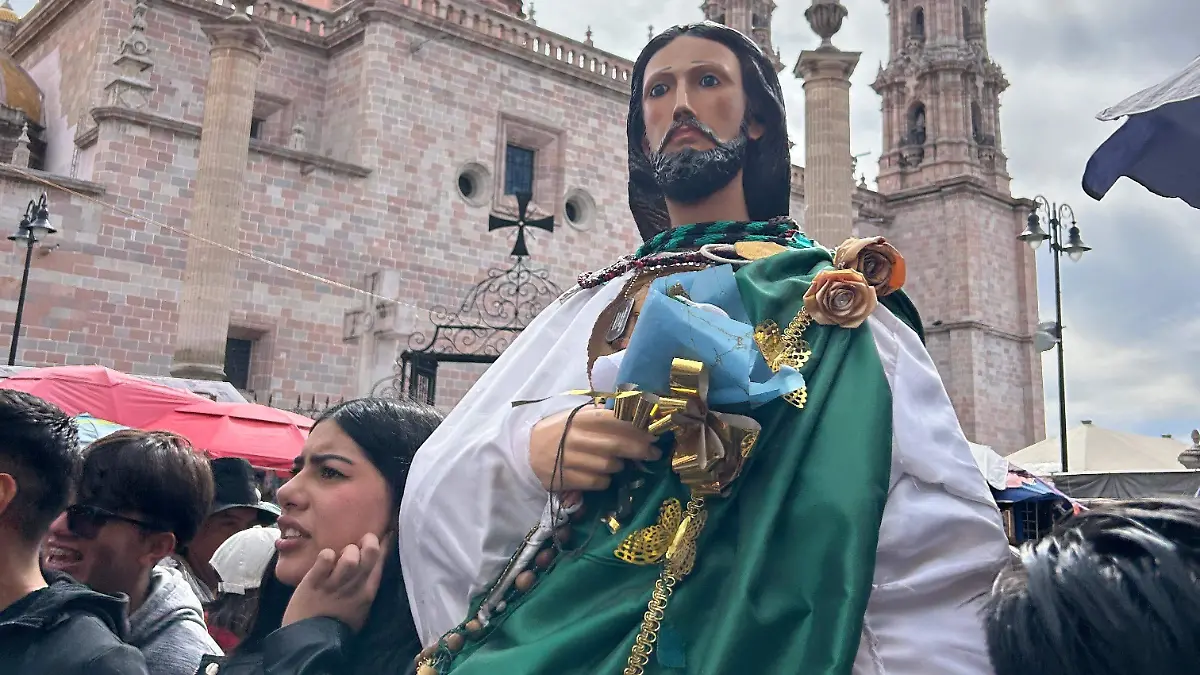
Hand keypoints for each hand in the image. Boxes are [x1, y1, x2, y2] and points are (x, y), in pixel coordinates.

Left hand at [281, 532, 385, 631]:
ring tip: (341, 554)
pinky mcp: (314, 582)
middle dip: (369, 541)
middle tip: (362, 540)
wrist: (311, 642)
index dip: (385, 544)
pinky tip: (325, 558)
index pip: (381, 563)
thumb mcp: (359, 609)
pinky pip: (325, 558)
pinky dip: (326, 555)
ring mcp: (334, 584)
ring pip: (349, 557)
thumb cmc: (336, 626)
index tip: (388, 531)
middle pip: (370, 554)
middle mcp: (354, 587)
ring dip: (347, 550)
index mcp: (367, 593)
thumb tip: (372, 567)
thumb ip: (365, 589)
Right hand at [529, 406, 659, 491]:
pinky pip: (597, 482)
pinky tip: (602, 474)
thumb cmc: (560, 430)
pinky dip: (605, 480)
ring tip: (618, 462)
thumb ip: (603, 415)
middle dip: (640, 449)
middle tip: (653, 452)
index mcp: (580, 418)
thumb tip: (637, 413)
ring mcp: (570, 459)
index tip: (654, 432)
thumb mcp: (577, 416)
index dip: (637, 427)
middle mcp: (575, 437)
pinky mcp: (566, 479)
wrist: (527, 450)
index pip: (614, 420)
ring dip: (620, 465)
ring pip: (609, 466)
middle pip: (616, 444)